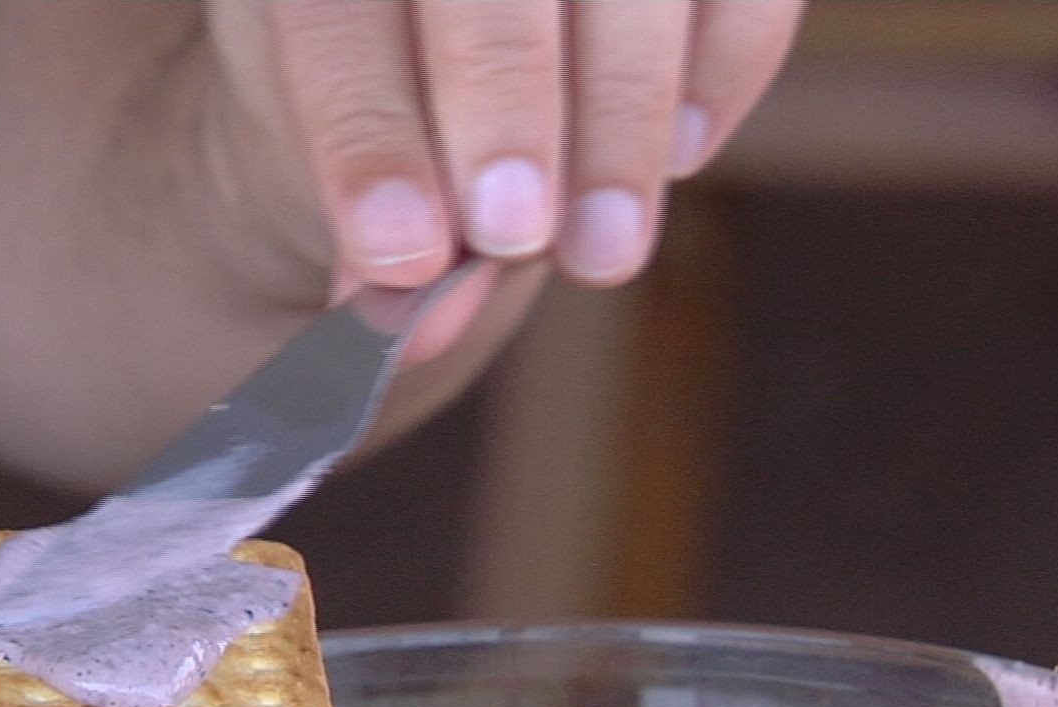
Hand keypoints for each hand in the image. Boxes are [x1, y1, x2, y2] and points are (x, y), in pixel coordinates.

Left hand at [206, 0, 802, 289]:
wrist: (437, 30)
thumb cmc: (376, 91)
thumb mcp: (343, 152)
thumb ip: (375, 230)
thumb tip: (411, 325)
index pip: (335, 15)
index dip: (366, 135)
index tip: (404, 258)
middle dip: (505, 107)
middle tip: (516, 236)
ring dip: (620, 115)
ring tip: (602, 250)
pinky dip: (723, 66)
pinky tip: (678, 155)